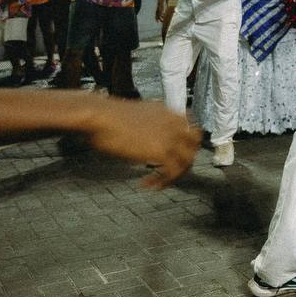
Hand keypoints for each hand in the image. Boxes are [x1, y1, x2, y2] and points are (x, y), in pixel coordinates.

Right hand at [81, 98, 200, 188]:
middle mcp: (173, 122)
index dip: (186, 143)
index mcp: (168, 112)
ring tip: (159, 182)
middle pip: (195, 144)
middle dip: (185, 159)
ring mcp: (169, 136)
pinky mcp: (161, 150)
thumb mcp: (136, 117)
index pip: (191, 127)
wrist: (100, 116)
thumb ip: (148, 126)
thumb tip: (146, 140)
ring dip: (174, 175)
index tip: (176, 154)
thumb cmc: (107, 117)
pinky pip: (172, 171)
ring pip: (187, 160)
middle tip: (171, 171)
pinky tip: (147, 184)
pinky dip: (161, 181)